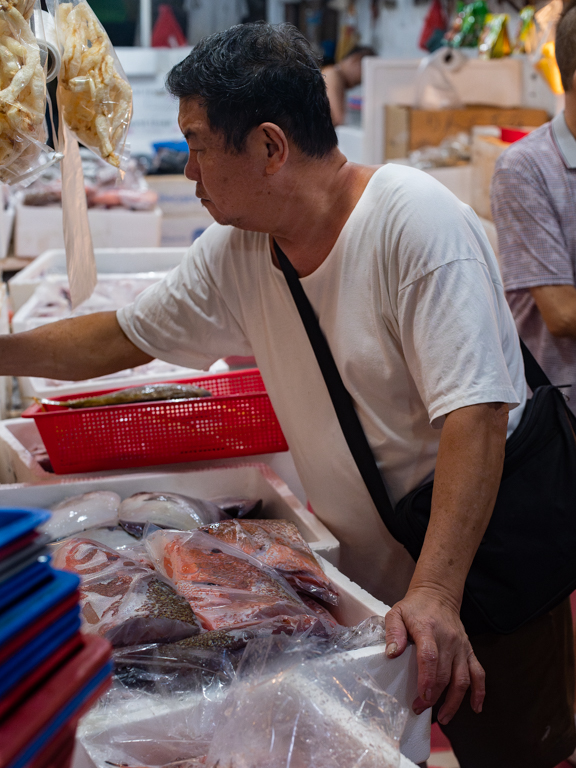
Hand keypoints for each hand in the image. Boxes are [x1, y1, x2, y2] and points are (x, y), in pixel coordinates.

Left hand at [384, 586, 484, 724]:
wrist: (438, 595)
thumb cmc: (414, 607)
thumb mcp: (396, 613)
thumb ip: (393, 632)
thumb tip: (391, 653)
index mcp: (427, 629)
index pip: (430, 657)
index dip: (427, 679)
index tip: (421, 696)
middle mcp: (447, 639)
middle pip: (445, 673)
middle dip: (434, 697)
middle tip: (420, 708)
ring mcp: (461, 646)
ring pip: (463, 678)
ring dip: (454, 701)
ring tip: (443, 718)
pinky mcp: (468, 650)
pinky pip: (478, 672)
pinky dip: (479, 692)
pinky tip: (475, 707)